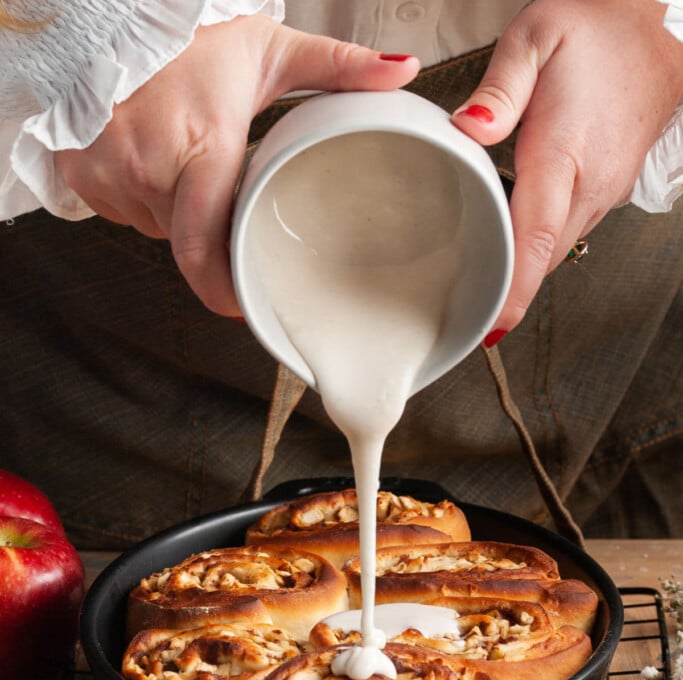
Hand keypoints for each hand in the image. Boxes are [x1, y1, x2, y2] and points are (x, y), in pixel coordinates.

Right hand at [55, 16, 418, 315]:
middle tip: (222, 190)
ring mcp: (106, 171)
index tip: (242, 303)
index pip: (204, 252)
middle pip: (185, 242)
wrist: (113, 7)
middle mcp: (147, 166)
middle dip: (208, 231)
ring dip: (175, 211)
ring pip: (154, 227)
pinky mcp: (80, 171)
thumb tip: (402, 72)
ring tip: (185, 159)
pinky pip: (121, 209)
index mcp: (201, 147)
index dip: (224, 291)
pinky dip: (141, 196)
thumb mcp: (273, 51)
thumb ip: (340, 68)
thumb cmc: (195, 34)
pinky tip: (152, 158)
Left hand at [452, 0, 682, 337]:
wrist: (660, 28)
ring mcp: (603, 193)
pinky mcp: (606, 193)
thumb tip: (467, 129)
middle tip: (461, 317)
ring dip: (520, 273)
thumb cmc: (597, 30)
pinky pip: (565, 235)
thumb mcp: (536, 36)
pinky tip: (508, 246)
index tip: (492, 326)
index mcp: (563, 153)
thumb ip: (498, 88)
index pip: (534, 239)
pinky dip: (535, 250)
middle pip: (541, 260)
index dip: (513, 289)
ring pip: (554, 252)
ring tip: (478, 288)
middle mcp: (589, 184)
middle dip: (505, 293)